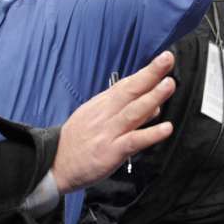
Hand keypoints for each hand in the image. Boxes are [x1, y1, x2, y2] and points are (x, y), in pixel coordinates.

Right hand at [53, 52, 175, 193]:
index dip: (145, 71)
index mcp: (101, 104)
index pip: (126, 84)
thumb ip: (124, 111)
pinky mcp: (111, 151)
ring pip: (134, 111)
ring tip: (169, 85)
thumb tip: (154, 106)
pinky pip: (134, 140)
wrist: (54, 164)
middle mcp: (106, 114)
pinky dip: (151, 134)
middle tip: (167, 60)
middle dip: (151, 74)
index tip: (162, 59)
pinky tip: (166, 128)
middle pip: (130, 90)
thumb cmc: (77, 141)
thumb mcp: (94, 117)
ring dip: (153, 97)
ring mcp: (108, 132)